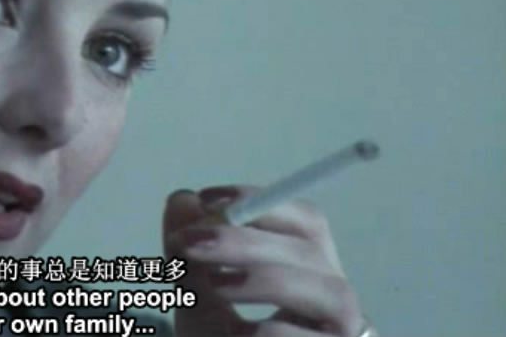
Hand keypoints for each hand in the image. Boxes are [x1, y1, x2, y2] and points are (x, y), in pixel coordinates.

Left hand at [163, 186, 371, 336]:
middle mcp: (333, 297)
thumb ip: (188, 249)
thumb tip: (180, 200)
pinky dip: (273, 333)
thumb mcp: (195, 294)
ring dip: (265, 280)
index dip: (259, 201)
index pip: (304, 219)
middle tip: (188, 243)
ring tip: (213, 286)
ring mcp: (342, 334)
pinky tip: (238, 334)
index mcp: (308, 268)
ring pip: (330, 291)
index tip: (205, 199)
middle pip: (309, 250)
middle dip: (244, 239)